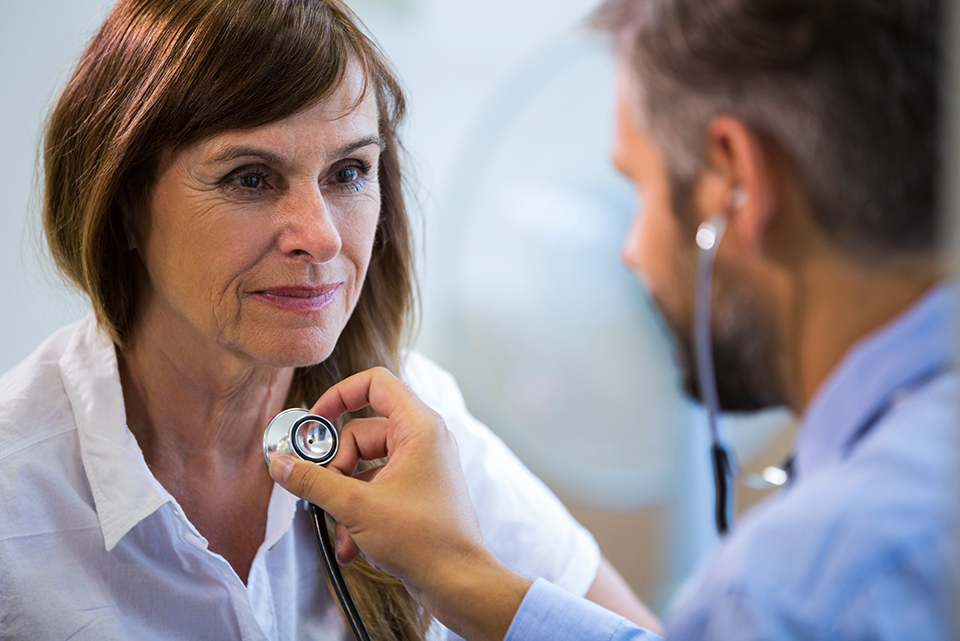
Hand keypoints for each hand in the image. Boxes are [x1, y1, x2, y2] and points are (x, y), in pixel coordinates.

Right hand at [268, 367, 530, 640]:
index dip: (339, 395)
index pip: (375, 383)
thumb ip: (313, 481)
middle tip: (324, 492)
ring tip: (342, 528)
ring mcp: (419, 467)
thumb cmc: (425, 540)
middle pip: (360, 431)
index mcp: (418, 427)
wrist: (458, 582)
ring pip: (364, 465)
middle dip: (336, 467)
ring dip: (344, 498)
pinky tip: (351, 545)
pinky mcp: (414, 492)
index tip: (313, 422)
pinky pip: (375, 488)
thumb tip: (281, 463)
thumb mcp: (356, 507)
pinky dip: (359, 512)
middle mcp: (422, 440)